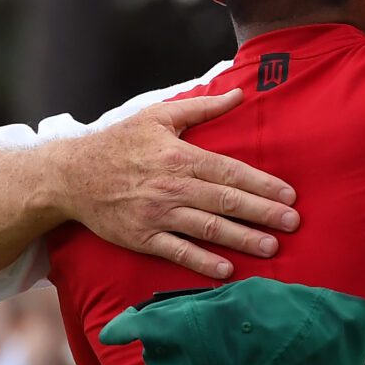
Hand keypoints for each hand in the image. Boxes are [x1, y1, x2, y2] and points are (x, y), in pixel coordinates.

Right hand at [57, 90, 300, 281]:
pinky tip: (227, 270)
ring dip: (242, 239)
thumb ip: (202, 107)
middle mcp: (173, 186)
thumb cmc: (119, 143)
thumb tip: (239, 93)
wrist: (71, 175)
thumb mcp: (158, 116)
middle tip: (293, 223)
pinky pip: (177, 251)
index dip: (263, 184)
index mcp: (180, 156)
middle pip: (227, 201)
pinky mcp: (142, 237)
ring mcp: (157, 214)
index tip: (290, 195)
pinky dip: (202, 262)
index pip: (231, 172)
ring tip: (271, 247)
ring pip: (208, 228)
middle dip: (263, 213)